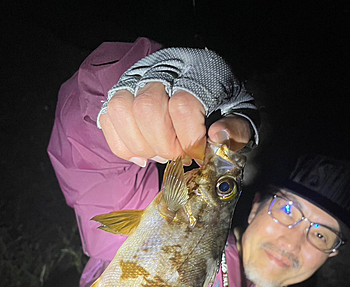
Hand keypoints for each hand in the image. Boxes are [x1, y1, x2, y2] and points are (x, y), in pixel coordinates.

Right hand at [99, 82, 251, 166]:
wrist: (203, 89)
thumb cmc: (222, 105)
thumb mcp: (241, 115)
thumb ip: (236, 128)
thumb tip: (217, 136)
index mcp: (197, 69)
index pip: (182, 104)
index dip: (189, 138)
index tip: (197, 154)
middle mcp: (162, 67)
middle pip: (147, 108)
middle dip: (163, 145)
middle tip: (178, 156)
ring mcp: (135, 78)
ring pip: (121, 110)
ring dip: (140, 144)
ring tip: (159, 154)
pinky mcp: (119, 92)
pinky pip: (108, 119)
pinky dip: (123, 146)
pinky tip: (143, 154)